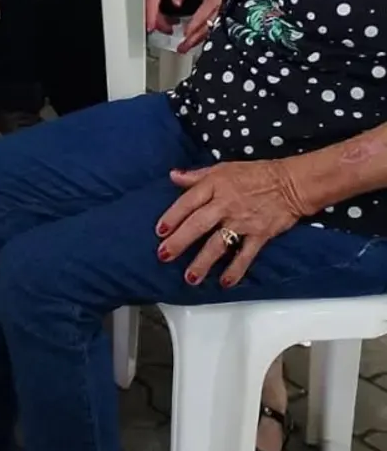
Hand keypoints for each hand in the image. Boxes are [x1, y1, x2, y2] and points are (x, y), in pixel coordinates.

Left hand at [156, 157, 308, 286]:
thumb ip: (196, 175)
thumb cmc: (255, 174)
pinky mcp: (259, 235)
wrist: (290, 183)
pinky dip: (235, 269)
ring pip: (218, 243)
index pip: (188, 202)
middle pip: (198, 224)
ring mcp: (242, 221)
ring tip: (190, 277)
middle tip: (165, 255)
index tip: (160, 231)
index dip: (172, 216)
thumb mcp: (222, 168)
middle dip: (180, 241)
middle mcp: (225, 204)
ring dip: (203, 262)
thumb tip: (173, 176)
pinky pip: (245, 255)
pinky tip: (225, 282)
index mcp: (214, 185)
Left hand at [178, 0, 232, 50]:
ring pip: (210, 31)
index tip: (186, 32)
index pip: (204, 14)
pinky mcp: (225, 20)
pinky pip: (214, 30)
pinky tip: (196, 43)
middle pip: (206, 28)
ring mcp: (224, 17)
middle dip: (193, 39)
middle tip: (181, 48)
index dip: (195, 23)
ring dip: (197, 41)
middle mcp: (221, 11)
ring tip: (184, 48)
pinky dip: (204, 37)